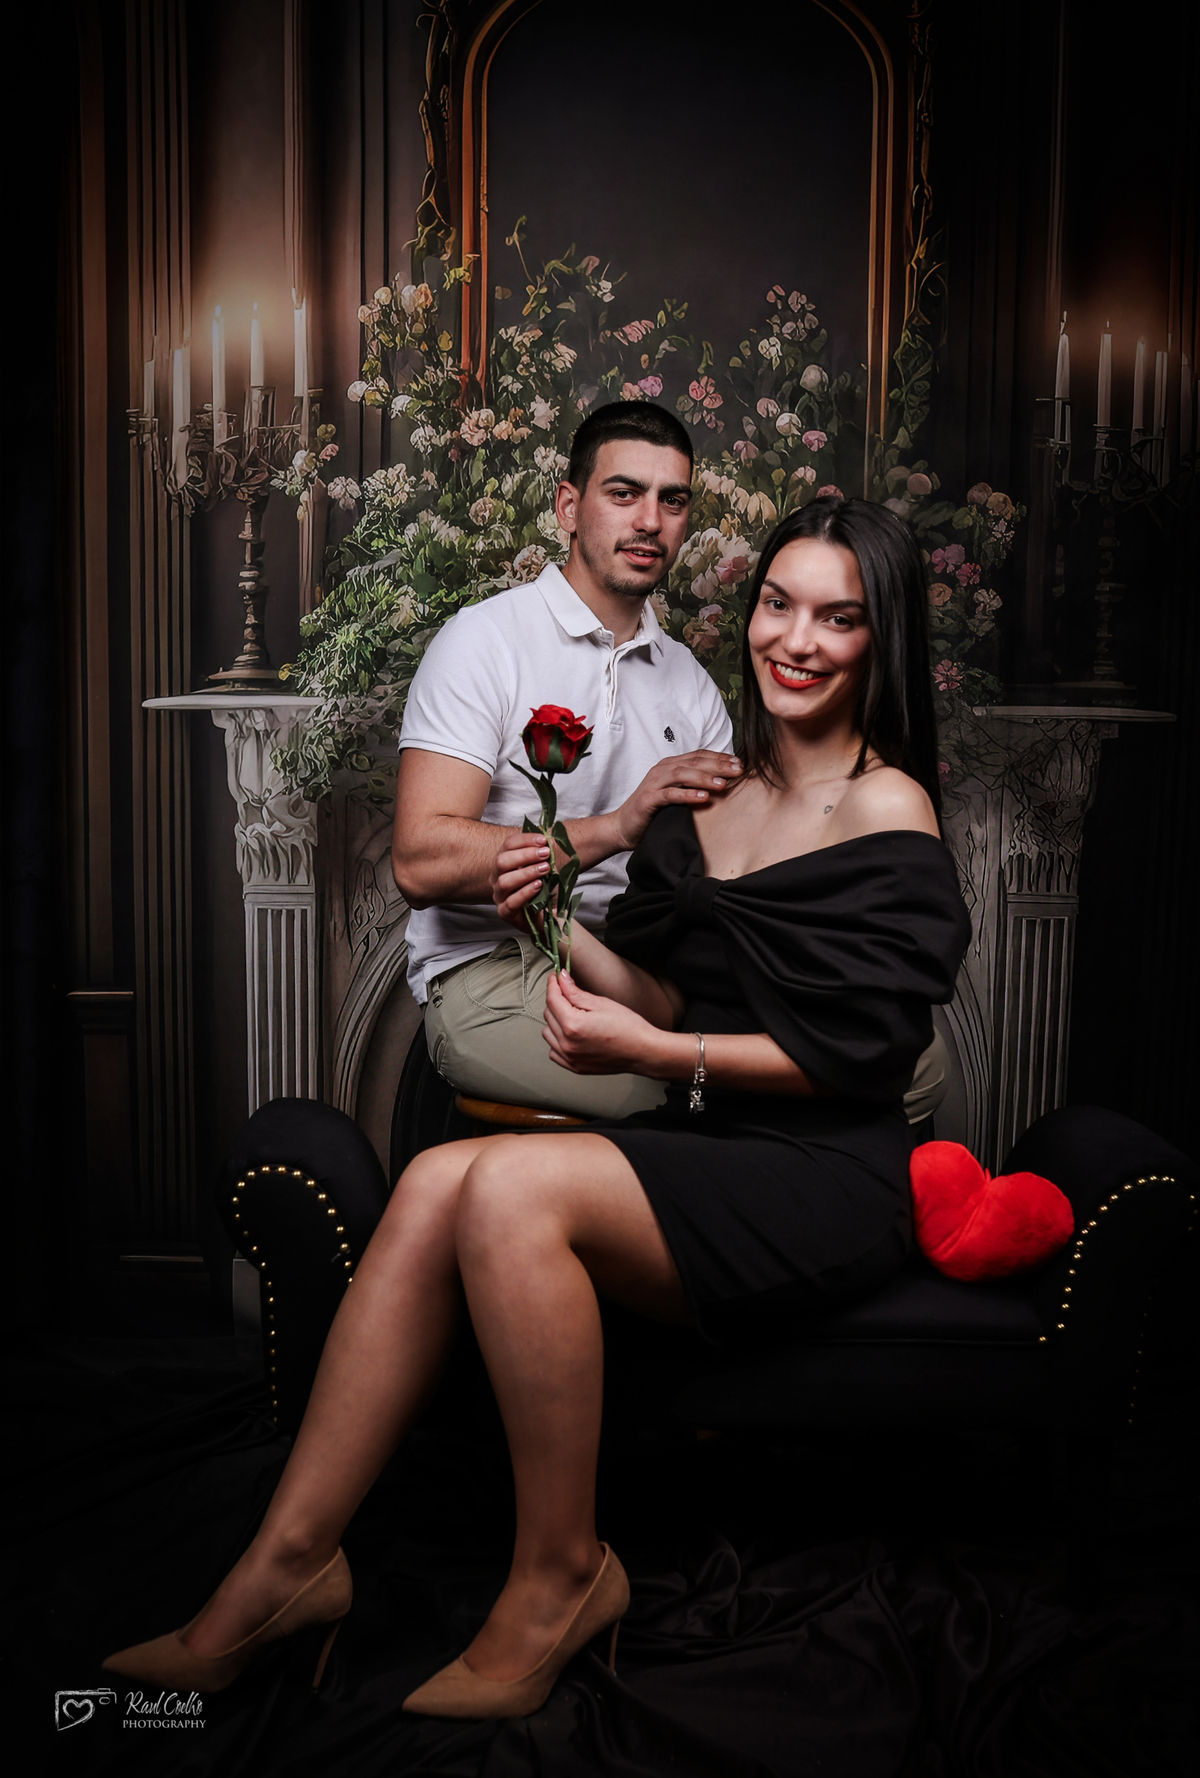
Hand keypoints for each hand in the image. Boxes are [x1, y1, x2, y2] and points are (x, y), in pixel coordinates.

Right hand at [491, 836, 551, 929]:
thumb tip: (548, 839)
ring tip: (545, 869)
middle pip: (502, 861)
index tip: (543, 840)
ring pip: (504, 881)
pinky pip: (511, 902)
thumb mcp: (545, 867)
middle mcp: (497, 877)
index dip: (525, 840)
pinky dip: (525, 892)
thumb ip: (543, 854)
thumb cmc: (544, 888)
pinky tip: (538, 886)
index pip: (508, 845)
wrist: (550, 913)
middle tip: (545, 854)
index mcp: (505, 862)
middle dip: (525, 855)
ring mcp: (499, 896)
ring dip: (527, 872)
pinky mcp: (505, 912)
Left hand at [543, 971, 661, 1075]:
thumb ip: (575, 992)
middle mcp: (567, 1044)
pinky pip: (554, 1051)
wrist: (643, 1051)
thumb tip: (561, 979)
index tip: (556, 976)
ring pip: (548, 1032)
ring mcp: (569, 1057)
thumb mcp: (601, 1003)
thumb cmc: (628, 1027)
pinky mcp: (574, 1066)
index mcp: (573, 1025)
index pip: (553, 999)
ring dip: (555, 1020)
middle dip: (556, 1000)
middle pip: (549, 1014)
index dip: (553, 984)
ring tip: (573, 1015)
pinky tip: (571, 1034)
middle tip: (570, 993)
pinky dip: (558, 1040)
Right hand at [610, 750, 741, 851]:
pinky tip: (703, 798)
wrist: (623, 827)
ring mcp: (654, 783)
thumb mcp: (676, 795)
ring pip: (683, 774)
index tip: (740, 764)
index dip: (720, 758)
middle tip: (738, 771)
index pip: (699, 756)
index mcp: (671, 766)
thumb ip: (693, 786)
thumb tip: (724, 783)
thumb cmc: (653, 812)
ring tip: (723, 784)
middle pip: (694, 762)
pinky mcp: (648, 799)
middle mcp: (662, 770)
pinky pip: (670, 794)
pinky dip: (687, 795)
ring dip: (705, 778)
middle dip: (718, 765)